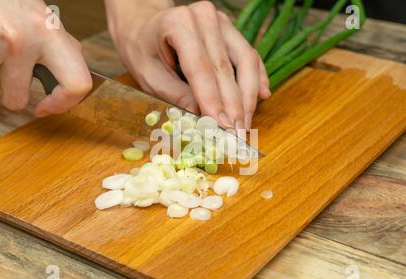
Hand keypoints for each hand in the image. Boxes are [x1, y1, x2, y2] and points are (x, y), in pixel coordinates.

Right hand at [0, 0, 91, 116]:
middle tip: (11, 71)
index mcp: (52, 34)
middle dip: (12, 92)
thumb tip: (70, 87)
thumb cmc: (13, 2)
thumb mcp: (45, 22)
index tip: (47, 106)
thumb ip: (59, 53)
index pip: (76, 84)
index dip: (62, 104)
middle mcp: (25, 40)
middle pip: (18, 99)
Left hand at [105, 0, 270, 129]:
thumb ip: (175, 95)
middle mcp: (204, 16)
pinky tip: (262, 97)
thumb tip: (203, 120)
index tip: (222, 126)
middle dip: (233, 105)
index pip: (200, 68)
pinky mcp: (231, 30)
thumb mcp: (149, 76)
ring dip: (248, 97)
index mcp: (178, 23)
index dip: (213, 100)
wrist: (145, 26)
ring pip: (245, 61)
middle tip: (237, 134)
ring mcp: (221, 21)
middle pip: (225, 68)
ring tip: (246, 124)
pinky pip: (249, 56)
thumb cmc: (143, 51)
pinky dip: (257, 78)